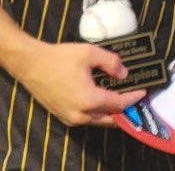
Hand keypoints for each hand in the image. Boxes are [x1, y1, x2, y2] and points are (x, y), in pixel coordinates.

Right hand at [11, 39, 145, 126]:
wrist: (31, 64)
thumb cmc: (60, 58)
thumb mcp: (90, 53)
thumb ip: (111, 63)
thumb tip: (124, 74)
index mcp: (89, 100)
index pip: (118, 104)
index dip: (133, 98)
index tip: (144, 92)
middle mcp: (80, 115)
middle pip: (110, 119)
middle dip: (125, 111)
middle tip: (136, 101)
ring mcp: (70, 118)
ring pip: (98, 121)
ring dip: (112, 113)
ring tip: (123, 101)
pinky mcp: (63, 116)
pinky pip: (87, 119)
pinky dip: (99, 113)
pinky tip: (104, 101)